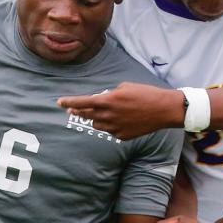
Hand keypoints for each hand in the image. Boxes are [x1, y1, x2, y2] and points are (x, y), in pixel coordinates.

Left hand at [57, 82, 183, 140]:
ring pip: (96, 125)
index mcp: (108, 100)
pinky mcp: (122, 136)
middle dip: (77, 112)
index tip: (59, 103)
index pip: (82, 102)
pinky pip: (110, 131)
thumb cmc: (145, 94)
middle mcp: (109, 115)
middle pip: (86, 115)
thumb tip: (102, 100)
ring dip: (94, 119)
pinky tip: (118, 120)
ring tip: (98, 114)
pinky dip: (109, 125)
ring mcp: (115, 128)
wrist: (163, 110)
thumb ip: (110, 94)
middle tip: (71, 111)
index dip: (69, 102)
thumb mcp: (125, 87)